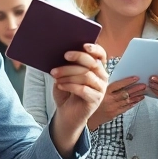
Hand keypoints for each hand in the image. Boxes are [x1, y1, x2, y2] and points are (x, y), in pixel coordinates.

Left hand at [47, 43, 108, 157]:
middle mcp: (102, 76)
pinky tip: (60, 85)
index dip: (95, 49)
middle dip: (77, 57)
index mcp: (96, 68)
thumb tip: (62, 53)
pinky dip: (69, 86)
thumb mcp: (65, 75)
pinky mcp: (96, 100)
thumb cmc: (66, 92)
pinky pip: (83, 89)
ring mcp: (100, 89)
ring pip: (86, 76)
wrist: (66, 113)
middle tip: (64, 56)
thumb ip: (67, 65)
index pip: (101, 54)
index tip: (83, 45)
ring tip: (55, 75)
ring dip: (68, 73)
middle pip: (92, 63)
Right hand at [89, 76, 145, 130]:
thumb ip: (103, 82)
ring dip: (136, 96)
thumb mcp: (94, 90)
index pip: (118, 85)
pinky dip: (133, 103)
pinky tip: (138, 100)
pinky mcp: (114, 113)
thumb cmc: (91, 100)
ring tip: (144, 92)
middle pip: (125, 93)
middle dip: (136, 89)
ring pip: (127, 100)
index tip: (136, 78)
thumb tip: (110, 71)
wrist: (88, 117)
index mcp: (104, 91)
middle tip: (144, 85)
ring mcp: (112, 107)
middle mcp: (109, 99)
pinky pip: (126, 108)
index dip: (128, 81)